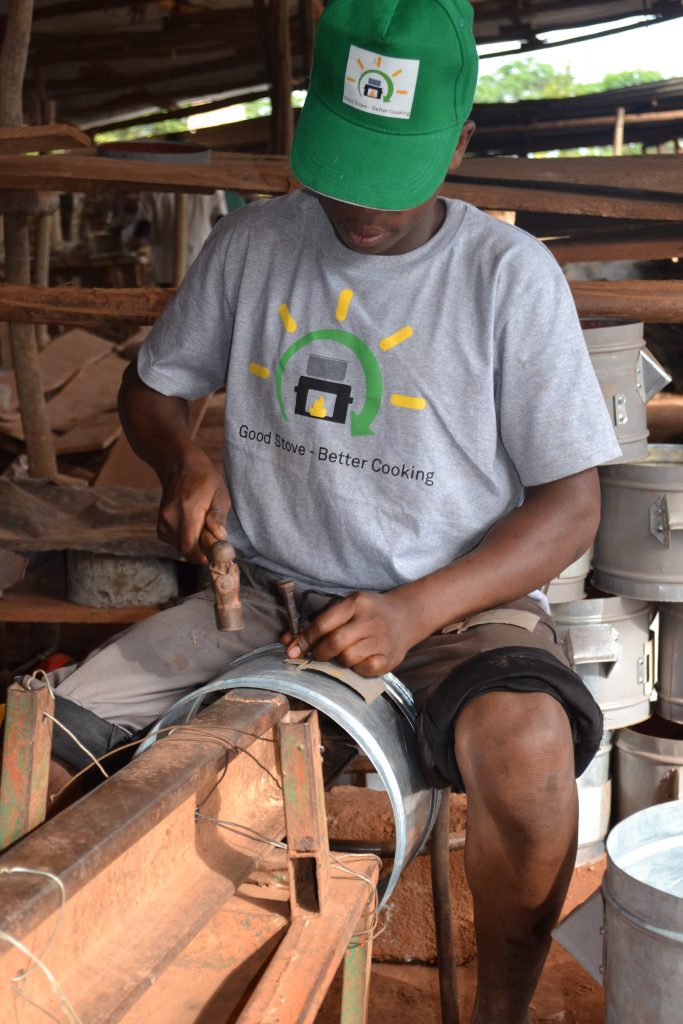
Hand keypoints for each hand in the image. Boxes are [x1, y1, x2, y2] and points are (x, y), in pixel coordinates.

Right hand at [157, 449, 229, 562]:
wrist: (180, 467)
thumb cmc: (205, 480)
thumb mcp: (219, 494)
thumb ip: (218, 516)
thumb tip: (220, 536)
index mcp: (188, 509)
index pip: (190, 545)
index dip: (203, 556)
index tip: (216, 554)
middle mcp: (171, 517)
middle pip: (186, 549)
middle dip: (202, 551)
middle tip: (214, 540)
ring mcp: (163, 522)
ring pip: (181, 548)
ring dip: (195, 545)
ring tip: (203, 528)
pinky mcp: (160, 527)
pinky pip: (175, 543)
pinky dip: (187, 541)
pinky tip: (193, 527)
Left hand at [284, 590, 417, 676]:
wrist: (406, 615)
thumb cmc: (368, 612)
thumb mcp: (346, 607)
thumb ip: (318, 623)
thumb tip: (288, 642)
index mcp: (357, 603)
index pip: (324, 623)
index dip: (305, 639)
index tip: (293, 650)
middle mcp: (371, 620)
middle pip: (335, 642)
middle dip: (319, 652)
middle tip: (318, 654)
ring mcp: (382, 640)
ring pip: (348, 658)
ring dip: (338, 660)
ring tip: (342, 654)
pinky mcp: (390, 658)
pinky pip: (364, 670)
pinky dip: (356, 668)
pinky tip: (358, 660)